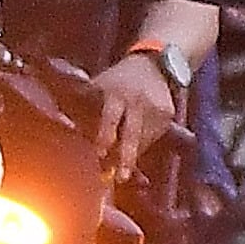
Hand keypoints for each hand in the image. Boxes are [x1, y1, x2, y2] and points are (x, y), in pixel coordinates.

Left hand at [94, 51, 181, 176]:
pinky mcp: (168, 114)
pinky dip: (144, 146)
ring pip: (143, 140)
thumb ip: (87, 110)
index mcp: (115, 93)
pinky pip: (154, 138)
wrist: (153, 65)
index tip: (101, 154)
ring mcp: (155, 107)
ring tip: (123, 170)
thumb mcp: (99, 86)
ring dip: (132, 156)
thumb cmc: (117, 81)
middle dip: (126, 157)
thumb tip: (77, 138)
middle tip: (121, 178)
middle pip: (132, 134)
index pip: (110, 118)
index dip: (105, 137)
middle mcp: (137, 100)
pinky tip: (136, 147)